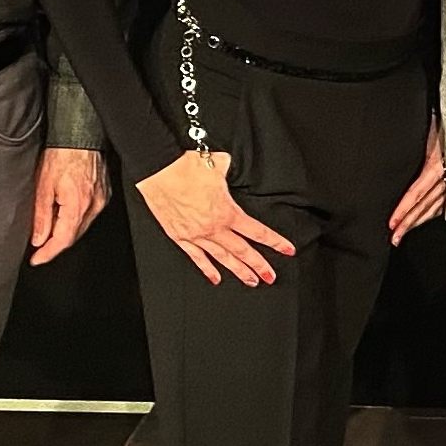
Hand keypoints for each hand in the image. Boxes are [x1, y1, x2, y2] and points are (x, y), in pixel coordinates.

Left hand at [29, 147, 108, 264]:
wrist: (80, 136)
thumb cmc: (62, 155)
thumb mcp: (43, 186)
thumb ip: (41, 216)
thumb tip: (38, 239)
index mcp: (77, 206)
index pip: (63, 240)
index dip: (48, 253)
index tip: (36, 260)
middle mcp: (93, 206)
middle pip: (73, 236)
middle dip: (55, 245)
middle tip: (38, 249)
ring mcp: (101, 201)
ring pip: (81, 227)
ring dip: (65, 233)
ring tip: (48, 232)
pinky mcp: (104, 195)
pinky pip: (89, 215)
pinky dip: (75, 220)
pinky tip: (64, 216)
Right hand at [138, 150, 295, 287]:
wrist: (158, 170)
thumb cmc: (185, 166)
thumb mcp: (218, 164)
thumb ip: (228, 169)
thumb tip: (227, 164)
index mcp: (227, 212)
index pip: (258, 232)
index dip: (275, 242)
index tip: (287, 250)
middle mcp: (213, 228)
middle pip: (242, 252)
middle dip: (259, 266)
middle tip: (270, 277)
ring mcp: (196, 235)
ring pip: (222, 259)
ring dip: (238, 271)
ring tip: (251, 281)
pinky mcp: (179, 236)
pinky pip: (196, 258)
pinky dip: (207, 269)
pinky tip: (216, 278)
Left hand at [389, 117, 445, 242]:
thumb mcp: (435, 129)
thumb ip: (427, 141)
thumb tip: (415, 140)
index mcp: (436, 165)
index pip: (417, 193)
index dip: (404, 209)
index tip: (393, 223)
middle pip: (423, 205)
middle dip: (408, 223)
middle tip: (395, 238)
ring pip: (434, 206)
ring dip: (418, 221)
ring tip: (403, 234)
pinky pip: (445, 201)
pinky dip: (434, 212)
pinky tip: (427, 219)